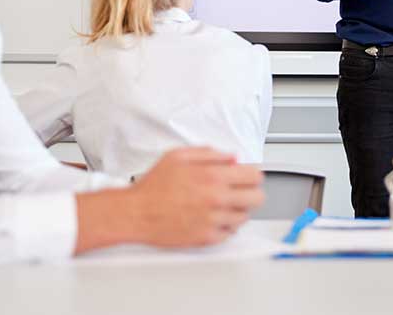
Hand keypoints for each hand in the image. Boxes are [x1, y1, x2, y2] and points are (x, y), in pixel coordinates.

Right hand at [123, 147, 263, 246]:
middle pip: (257, 198)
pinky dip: (225, 227)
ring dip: (238, 210)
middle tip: (240, 192)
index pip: (254, 177)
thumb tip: (231, 157)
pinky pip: (229, 234)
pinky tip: (215, 219)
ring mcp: (213, 220)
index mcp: (213, 176)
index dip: (252, 175)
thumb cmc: (153, 186)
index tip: (247, 177)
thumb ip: (209, 153)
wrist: (135, 213)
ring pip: (245, 217)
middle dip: (250, 193)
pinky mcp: (206, 238)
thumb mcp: (178, 156)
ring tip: (223, 206)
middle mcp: (216, 198)